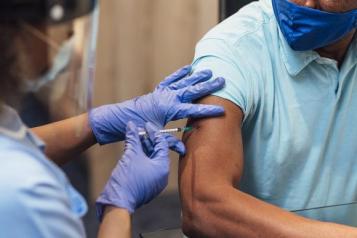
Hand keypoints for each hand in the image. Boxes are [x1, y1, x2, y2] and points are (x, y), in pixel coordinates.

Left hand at [89, 65, 224, 153]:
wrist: (119, 119)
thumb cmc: (137, 128)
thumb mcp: (154, 136)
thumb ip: (169, 143)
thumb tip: (184, 149)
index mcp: (169, 109)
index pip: (193, 109)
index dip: (209, 111)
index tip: (223, 110)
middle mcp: (168, 98)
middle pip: (192, 90)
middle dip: (208, 86)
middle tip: (222, 80)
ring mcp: (162, 92)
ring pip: (183, 82)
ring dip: (196, 77)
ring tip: (208, 71)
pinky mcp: (157, 91)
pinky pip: (171, 80)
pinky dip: (179, 74)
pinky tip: (187, 68)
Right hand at [96, 122, 169, 219]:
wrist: (118, 201)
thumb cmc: (127, 179)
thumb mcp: (131, 154)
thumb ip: (133, 138)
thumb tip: (132, 125)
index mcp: (162, 167)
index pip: (162, 144)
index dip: (154, 132)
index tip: (146, 125)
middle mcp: (162, 174)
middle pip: (157, 151)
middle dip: (148, 140)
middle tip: (139, 130)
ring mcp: (154, 180)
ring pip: (151, 159)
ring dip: (143, 148)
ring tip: (134, 137)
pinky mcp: (147, 184)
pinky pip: (146, 166)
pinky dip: (141, 157)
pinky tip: (132, 149)